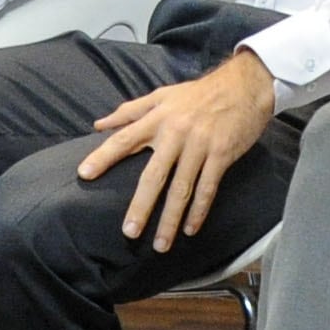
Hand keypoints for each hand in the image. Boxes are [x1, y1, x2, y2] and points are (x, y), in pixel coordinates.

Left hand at [78, 53, 281, 251]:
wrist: (244, 86)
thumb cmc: (199, 93)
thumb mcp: (162, 95)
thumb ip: (130, 111)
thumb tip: (99, 125)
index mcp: (157, 118)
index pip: (124, 138)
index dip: (103, 157)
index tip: (84, 174)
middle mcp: (175, 133)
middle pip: (154, 175)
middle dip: (140, 206)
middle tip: (129, 232)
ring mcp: (199, 146)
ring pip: (181, 189)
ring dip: (170, 218)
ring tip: (160, 244)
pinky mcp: (221, 155)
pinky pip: (207, 188)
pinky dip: (199, 211)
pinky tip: (190, 229)